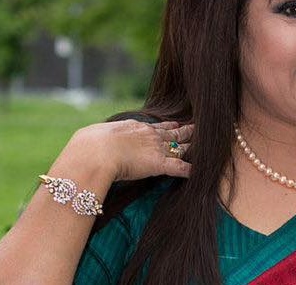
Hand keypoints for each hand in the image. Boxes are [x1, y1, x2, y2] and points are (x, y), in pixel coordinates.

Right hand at [54, 120, 192, 183]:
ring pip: (181, 146)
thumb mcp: (96, 137)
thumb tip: (87, 142)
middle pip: (175, 132)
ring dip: (194, 147)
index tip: (178, 123)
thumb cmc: (89, 146)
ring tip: (208, 146)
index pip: (158, 126)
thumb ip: (101, 139)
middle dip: (189, 131)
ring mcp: (156, 149)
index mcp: (136, 127)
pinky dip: (190, 170)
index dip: (170, 126)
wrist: (94, 152)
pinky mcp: (159, 164)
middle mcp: (150, 136)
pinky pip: (180, 167)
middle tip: (201, 128)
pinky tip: (199, 172)